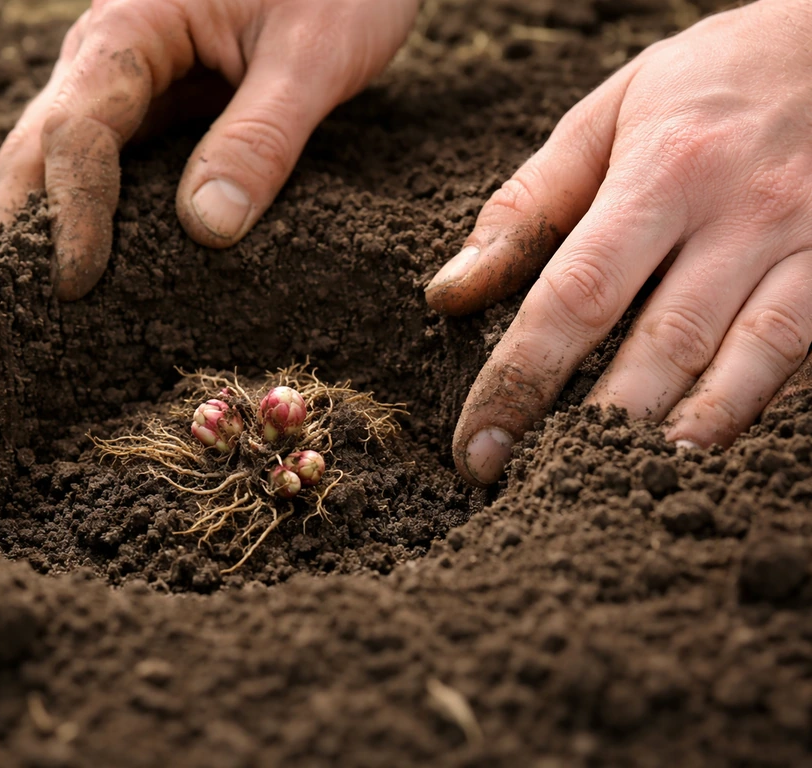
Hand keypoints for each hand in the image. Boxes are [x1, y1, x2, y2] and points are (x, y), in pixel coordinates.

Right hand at [0, 0, 417, 299]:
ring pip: (67, 158)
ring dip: (58, 225)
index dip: (72, 213)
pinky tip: (119, 265)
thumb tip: (206, 229)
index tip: (77, 285)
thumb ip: (262, 137)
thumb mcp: (313, 55)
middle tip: (34, 311)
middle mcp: (113, 52)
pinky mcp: (160, 104)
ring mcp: (132, 80)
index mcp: (134, 25)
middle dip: (31, 226)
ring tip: (63, 305)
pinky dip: (104, 213)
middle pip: (42, 145)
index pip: (77, 130)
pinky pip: (116, 163)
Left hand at [425, 0, 811, 484]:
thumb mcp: (604, 117)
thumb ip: (528, 206)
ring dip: (678, 435)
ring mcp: (807, 246)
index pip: (575, 295)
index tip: (477, 442)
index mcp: (663, 173)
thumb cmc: (707, 83)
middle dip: (591, 427)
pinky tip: (700, 451)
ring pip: (743, 362)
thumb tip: (450, 292)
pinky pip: (798, 354)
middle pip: (660, 344)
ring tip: (616, 487)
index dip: (521, 378)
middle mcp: (741, 214)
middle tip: (530, 482)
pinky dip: (746, 408)